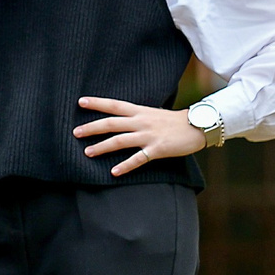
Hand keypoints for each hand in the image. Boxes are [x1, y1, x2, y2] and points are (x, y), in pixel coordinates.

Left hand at [74, 96, 208, 176]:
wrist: (199, 126)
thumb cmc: (174, 121)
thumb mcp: (153, 113)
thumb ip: (136, 116)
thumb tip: (118, 119)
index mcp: (140, 111)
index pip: (114, 105)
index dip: (97, 103)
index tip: (80, 102)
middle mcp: (142, 122)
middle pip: (112, 123)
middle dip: (92, 128)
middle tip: (75, 132)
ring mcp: (149, 136)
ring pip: (120, 141)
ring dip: (102, 147)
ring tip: (87, 153)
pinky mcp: (157, 149)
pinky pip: (138, 159)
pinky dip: (125, 166)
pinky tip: (113, 172)